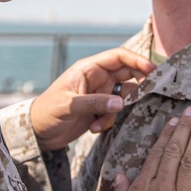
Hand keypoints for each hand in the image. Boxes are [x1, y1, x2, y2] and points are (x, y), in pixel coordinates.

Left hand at [30, 48, 153, 150]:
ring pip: (123, 96)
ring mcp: (99, 94)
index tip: (153, 70)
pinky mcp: (99, 109)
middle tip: (147, 95)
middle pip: (127, 75)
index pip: (118, 57)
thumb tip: (120, 103)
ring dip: (119, 110)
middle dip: (138, 86)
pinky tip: (94, 127)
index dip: (137, 61)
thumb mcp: (68, 106)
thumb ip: (94, 103)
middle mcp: (97, 79)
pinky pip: (115, 112)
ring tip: (101, 122)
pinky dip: (109, 120)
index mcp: (88, 69)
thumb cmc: (47, 112)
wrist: (37, 133)